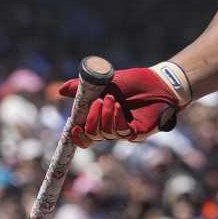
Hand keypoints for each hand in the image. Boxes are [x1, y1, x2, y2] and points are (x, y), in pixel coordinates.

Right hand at [58, 66, 183, 144]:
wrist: (156, 81)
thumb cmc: (131, 82)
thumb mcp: (103, 83)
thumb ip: (82, 88)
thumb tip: (61, 91)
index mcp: (100, 119)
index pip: (84, 136)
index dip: (76, 137)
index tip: (73, 128)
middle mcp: (111, 128)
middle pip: (92, 136)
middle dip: (90, 120)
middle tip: (97, 102)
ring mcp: (124, 131)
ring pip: (105, 133)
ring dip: (104, 116)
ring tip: (110, 98)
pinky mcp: (137, 132)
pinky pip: (121, 132)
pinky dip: (116, 119)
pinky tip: (117, 106)